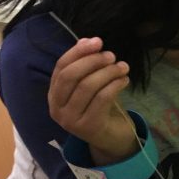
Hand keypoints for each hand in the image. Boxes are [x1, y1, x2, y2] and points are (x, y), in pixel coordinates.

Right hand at [48, 37, 136, 162]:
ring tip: (122, 66)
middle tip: (111, 55)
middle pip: (71, 76)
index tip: (97, 41)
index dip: (78, 51)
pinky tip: (124, 80)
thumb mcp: (91, 84)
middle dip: (92, 61)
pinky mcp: (88, 127)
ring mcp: (71, 120)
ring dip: (108, 72)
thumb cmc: (99, 107)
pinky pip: (102, 99)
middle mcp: (57, 109)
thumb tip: (87, 40)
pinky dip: (115, 85)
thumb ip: (86, 64)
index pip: (61, 67)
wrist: (111, 137)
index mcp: (54, 95)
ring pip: (87, 86)